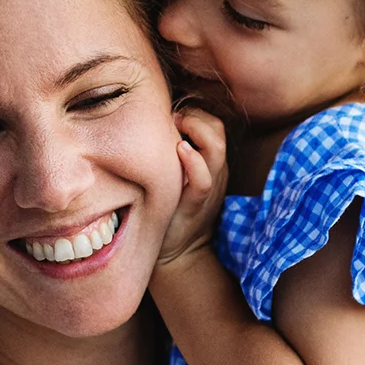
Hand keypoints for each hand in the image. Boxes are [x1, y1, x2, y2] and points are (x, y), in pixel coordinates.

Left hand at [157, 107, 227, 268]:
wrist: (178, 253)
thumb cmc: (171, 206)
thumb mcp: (176, 175)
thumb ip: (171, 151)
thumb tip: (147, 121)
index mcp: (211, 161)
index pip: (213, 123)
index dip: (195, 111)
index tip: (170, 112)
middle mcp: (215, 171)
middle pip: (217, 129)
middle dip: (196, 115)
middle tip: (171, 117)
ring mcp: (209, 187)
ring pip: (216, 147)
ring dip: (196, 129)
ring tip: (176, 125)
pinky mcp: (196, 205)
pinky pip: (203, 179)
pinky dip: (194, 161)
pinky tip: (180, 149)